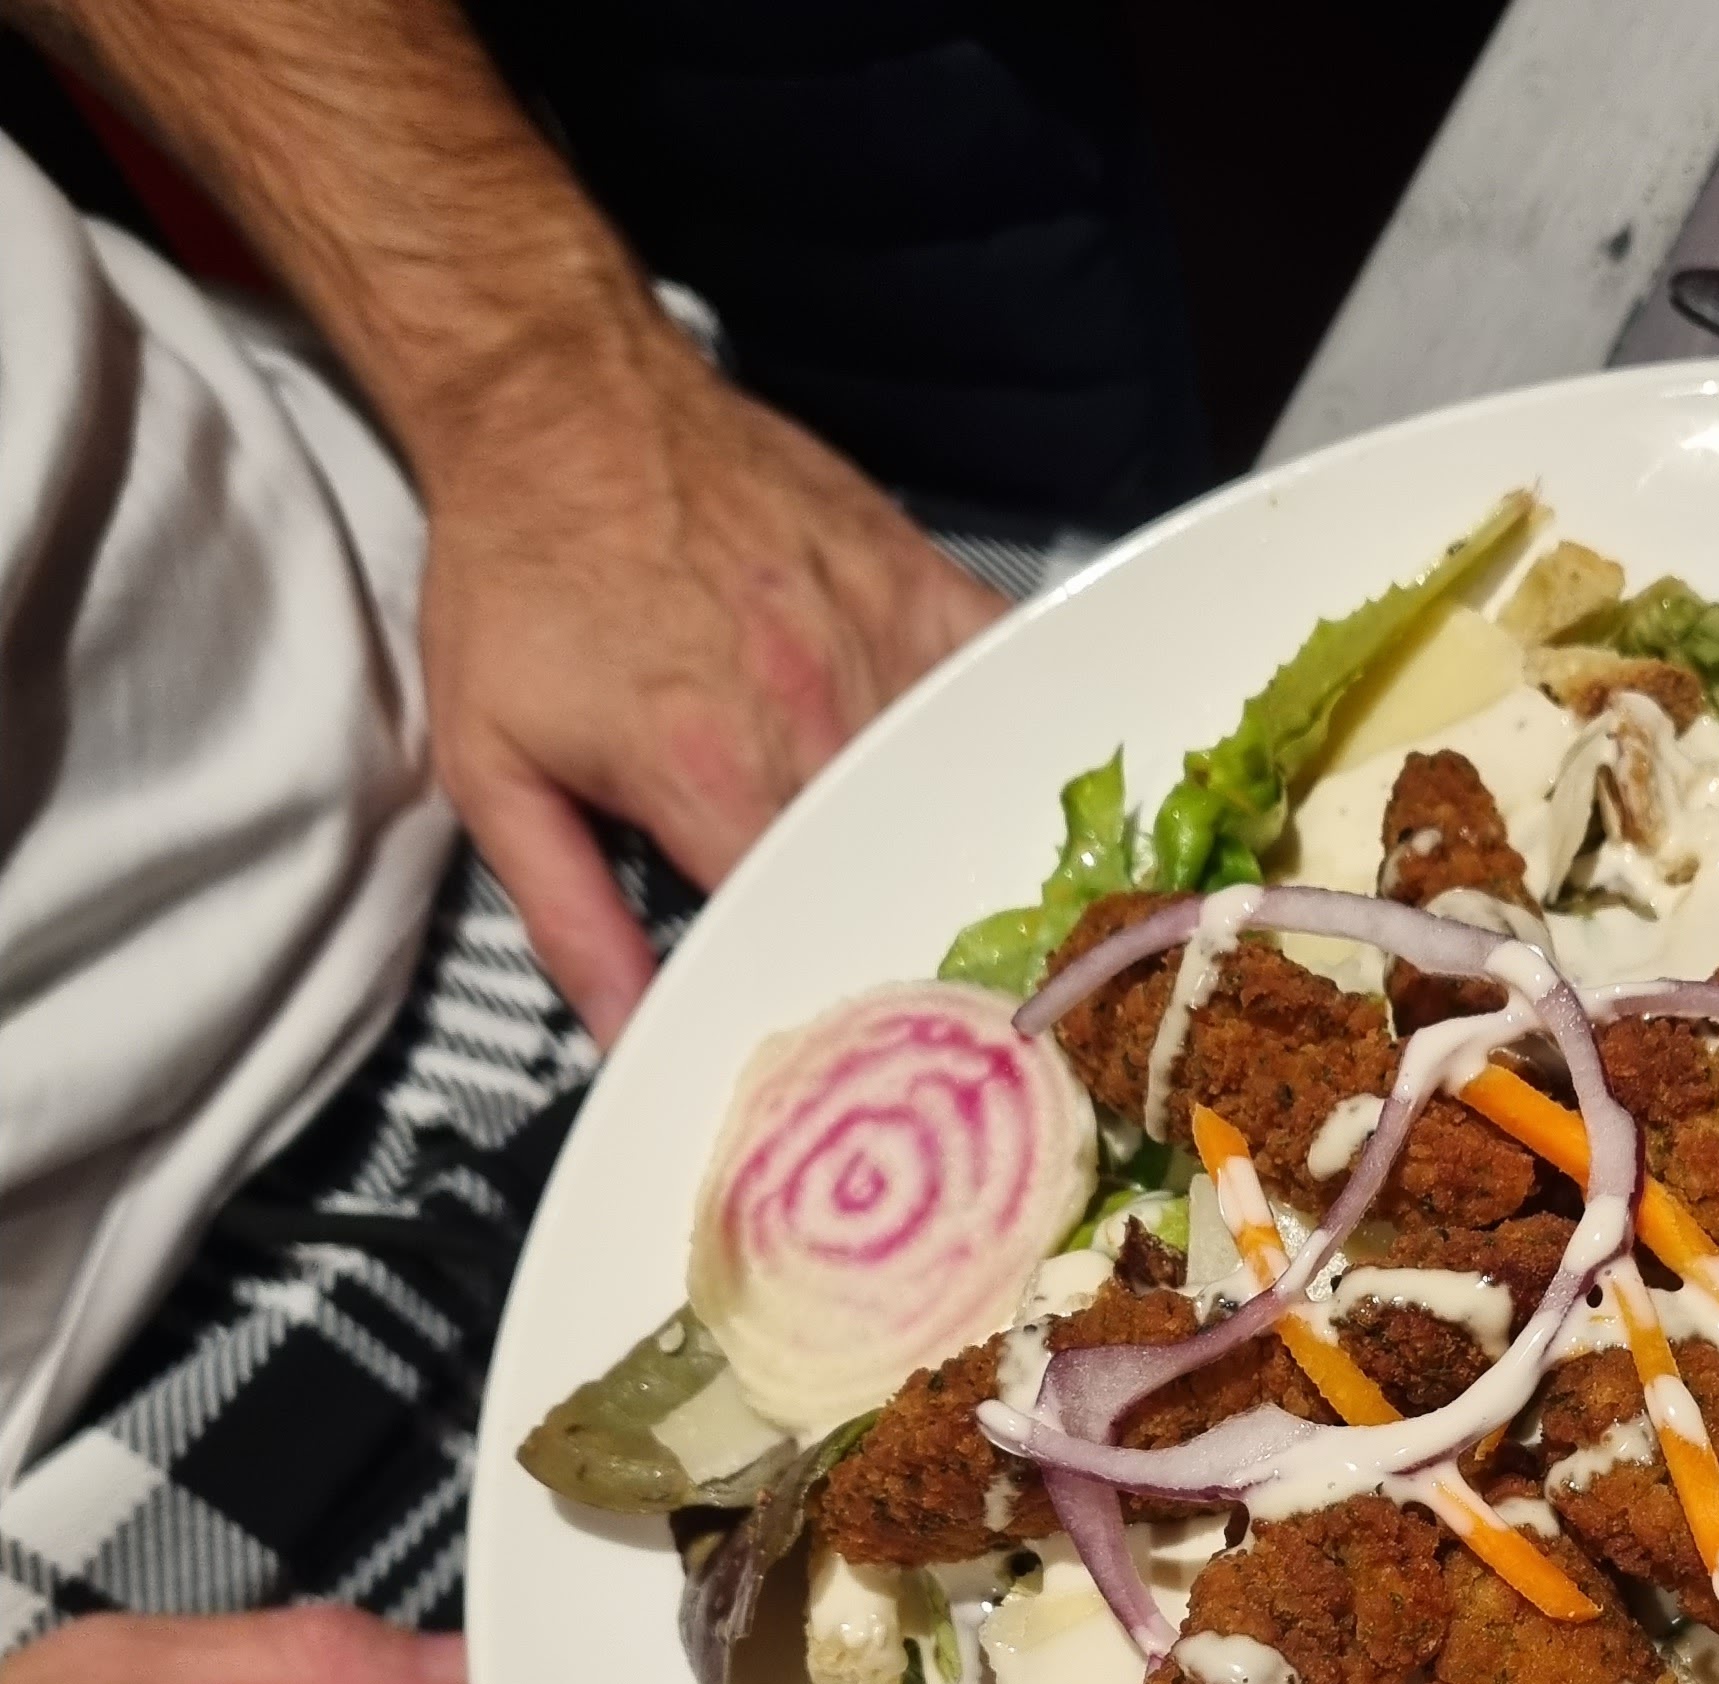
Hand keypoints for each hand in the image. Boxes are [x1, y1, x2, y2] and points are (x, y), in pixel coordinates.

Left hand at [416, 316, 1005, 1041]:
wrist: (554, 397)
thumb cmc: (517, 575)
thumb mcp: (491, 767)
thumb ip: (568, 921)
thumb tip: (631, 1043)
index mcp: (713, 774)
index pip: (809, 933)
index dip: (834, 999)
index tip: (845, 1042)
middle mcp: (816, 713)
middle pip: (902, 877)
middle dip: (911, 942)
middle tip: (920, 999)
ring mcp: (882, 643)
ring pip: (963, 796)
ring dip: (966, 857)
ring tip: (975, 914)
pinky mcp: (921, 588)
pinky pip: (1006, 689)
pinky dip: (1018, 746)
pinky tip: (1009, 790)